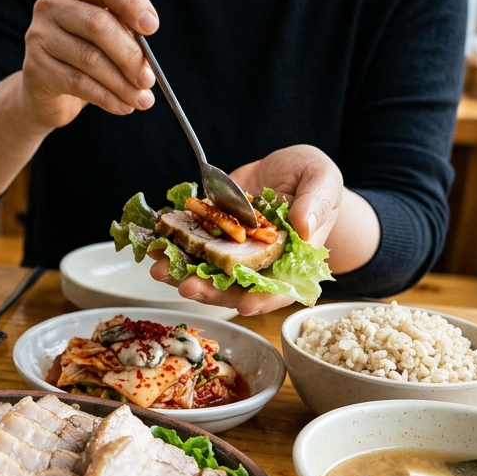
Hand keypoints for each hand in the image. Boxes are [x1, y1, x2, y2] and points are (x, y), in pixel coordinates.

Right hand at [20, 0, 157, 128]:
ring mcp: (39, 36)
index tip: (152, 27)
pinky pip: (78, 83)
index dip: (131, 1)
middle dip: (130, 55)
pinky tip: (123, 106)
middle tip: (149, 78)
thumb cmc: (87, 54)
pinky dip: (107, 97)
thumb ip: (127, 7)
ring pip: (90, 58)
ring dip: (122, 83)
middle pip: (97, 24)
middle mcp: (52, 6)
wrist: (49, 94)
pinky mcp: (35, 68)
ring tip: (142, 99)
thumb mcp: (111, 30)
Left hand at [149, 145, 346, 316]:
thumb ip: (316, 203)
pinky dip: (172, 246)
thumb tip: (304, 227)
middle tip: (188, 287)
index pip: (280, 289)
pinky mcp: (214, 234)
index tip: (243, 306)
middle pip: (235, 286)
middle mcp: (259, 263)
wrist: (286, 169)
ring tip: (159, 269)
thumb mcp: (323, 181)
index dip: (262, 300)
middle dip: (210, 291)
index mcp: (292, 261)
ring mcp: (234, 251)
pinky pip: (192, 244)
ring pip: (208, 270)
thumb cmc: (314, 179)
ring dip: (182, 273)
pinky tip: (153, 245)